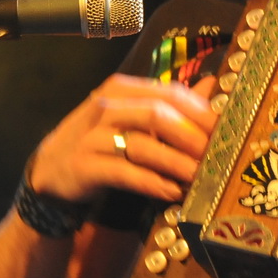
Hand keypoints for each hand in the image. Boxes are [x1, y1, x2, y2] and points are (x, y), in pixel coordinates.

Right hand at [28, 74, 218, 203]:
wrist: (52, 172)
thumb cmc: (101, 142)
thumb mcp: (132, 118)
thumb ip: (169, 104)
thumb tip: (212, 85)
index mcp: (122, 89)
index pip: (169, 93)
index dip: (201, 112)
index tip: (226, 131)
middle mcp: (106, 107)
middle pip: (158, 115)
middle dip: (192, 137)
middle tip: (217, 156)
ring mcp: (92, 136)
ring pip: (143, 144)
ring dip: (177, 163)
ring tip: (201, 177)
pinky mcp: (84, 166)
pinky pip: (125, 173)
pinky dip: (152, 183)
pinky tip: (173, 192)